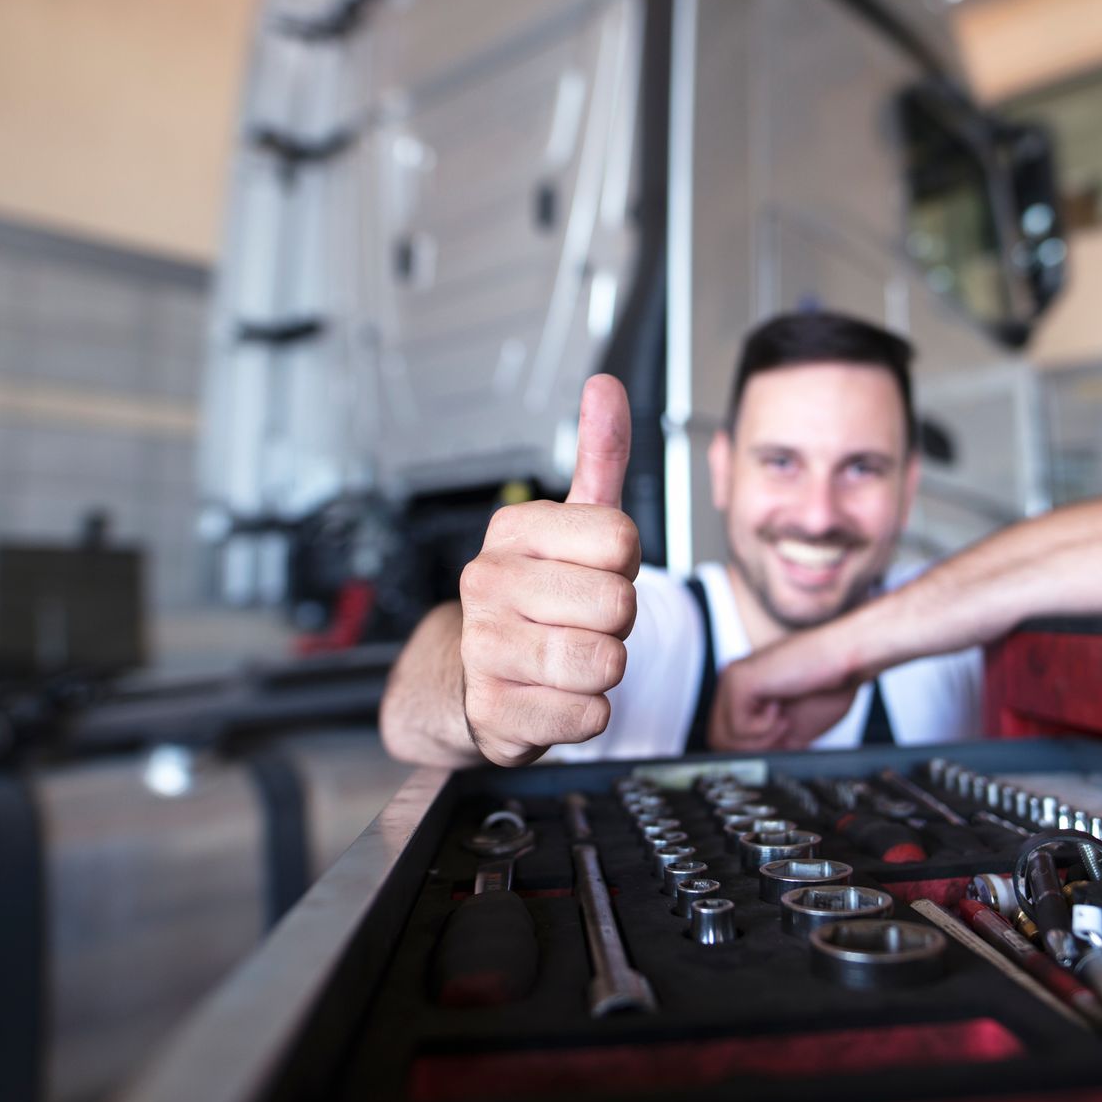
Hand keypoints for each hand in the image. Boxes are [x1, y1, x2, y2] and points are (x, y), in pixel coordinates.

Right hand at [457, 375, 639, 764]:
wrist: (476, 677)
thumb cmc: (542, 597)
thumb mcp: (574, 524)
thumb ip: (598, 456)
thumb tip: (604, 386)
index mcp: (513, 530)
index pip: (621, 538)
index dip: (625, 564)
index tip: (594, 572)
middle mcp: (488, 582)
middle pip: (618, 604)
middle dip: (618, 622)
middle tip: (584, 622)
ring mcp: (484, 648)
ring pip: (604, 662)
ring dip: (606, 669)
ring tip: (572, 657)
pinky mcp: (492, 712)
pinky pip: (587, 716)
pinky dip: (588, 713)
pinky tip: (557, 696)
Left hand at [710, 624, 868, 751]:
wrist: (847, 659)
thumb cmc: (827, 688)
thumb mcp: (790, 729)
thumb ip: (763, 744)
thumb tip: (746, 769)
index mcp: (741, 692)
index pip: (725, 738)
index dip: (753, 750)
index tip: (781, 740)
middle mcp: (731, 682)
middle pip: (719, 741)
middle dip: (755, 747)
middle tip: (783, 726)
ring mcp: (731, 679)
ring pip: (723, 738)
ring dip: (761, 739)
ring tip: (783, 717)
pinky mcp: (739, 681)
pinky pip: (738, 728)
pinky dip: (765, 728)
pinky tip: (781, 706)